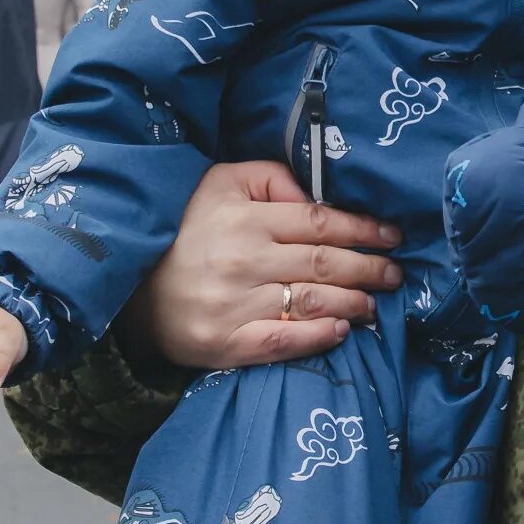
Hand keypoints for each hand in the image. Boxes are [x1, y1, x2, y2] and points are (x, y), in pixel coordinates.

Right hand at [114, 159, 403, 370]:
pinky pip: (283, 341)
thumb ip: (270, 180)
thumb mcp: (220, 184)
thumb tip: (316, 197)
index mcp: (246, 219)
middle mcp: (244, 260)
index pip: (321, 222)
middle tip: (395, 274)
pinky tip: (341, 332)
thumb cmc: (186, 230)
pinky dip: (317, 337)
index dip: (364, 230)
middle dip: (369, 269)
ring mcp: (234, 305)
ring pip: (312, 303)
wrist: (129, 286)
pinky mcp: (225, 343)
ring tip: (375, 305)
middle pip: (325, 264)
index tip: (392, 237)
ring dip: (354, 304)